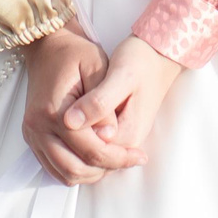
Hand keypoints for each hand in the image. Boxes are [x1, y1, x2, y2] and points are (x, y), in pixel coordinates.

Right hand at [21, 27, 143, 184]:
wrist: (47, 48)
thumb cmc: (75, 54)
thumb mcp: (97, 69)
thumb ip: (103, 104)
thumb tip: (110, 136)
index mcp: (54, 111)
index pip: (90, 149)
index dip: (119, 157)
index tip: (140, 156)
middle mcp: (38, 127)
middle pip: (75, 169)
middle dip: (106, 169)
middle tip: (128, 159)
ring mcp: (32, 135)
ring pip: (64, 174)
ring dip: (91, 173)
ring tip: (113, 158)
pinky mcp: (32, 138)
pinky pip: (54, 168)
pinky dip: (76, 169)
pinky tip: (94, 156)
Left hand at [65, 36, 184, 159]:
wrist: (157, 55)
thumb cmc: (140, 61)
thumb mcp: (121, 76)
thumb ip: (98, 102)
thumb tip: (70, 123)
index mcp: (127, 134)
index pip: (89, 154)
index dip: (68, 139)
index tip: (59, 113)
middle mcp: (127, 144)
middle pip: (89, 162)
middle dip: (68, 145)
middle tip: (59, 113)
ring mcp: (124, 140)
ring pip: (89, 158)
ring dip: (71, 145)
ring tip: (64, 115)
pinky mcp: (118, 132)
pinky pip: (93, 148)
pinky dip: (77, 141)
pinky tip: (70, 119)